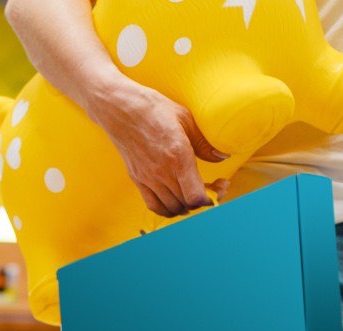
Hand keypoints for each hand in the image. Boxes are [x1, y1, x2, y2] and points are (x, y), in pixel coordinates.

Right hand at [89, 79, 226, 217]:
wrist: (120, 109)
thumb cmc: (153, 109)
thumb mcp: (186, 119)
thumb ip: (204, 143)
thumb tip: (221, 157)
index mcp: (178, 157)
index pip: (195, 196)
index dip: (209, 199)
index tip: (217, 189)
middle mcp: (162, 172)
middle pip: (187, 205)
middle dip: (203, 200)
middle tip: (211, 187)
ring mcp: (148, 178)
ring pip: (172, 208)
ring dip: (186, 205)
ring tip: (193, 192)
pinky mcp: (137, 179)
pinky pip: (154, 206)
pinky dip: (168, 209)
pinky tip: (175, 198)